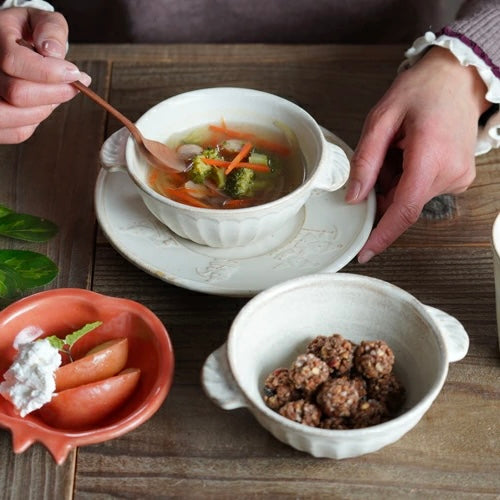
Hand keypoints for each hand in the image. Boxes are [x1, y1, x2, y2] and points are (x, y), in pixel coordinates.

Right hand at [0, 7, 90, 143]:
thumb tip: (53, 51)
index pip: (14, 62)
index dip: (50, 72)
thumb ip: (50, 29)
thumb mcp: (39, 20)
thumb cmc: (26, 33)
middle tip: (73, 86)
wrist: (9, 45)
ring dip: (46, 109)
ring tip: (57, 95)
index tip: (75, 73)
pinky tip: (41, 105)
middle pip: (18, 94)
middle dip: (55, 93)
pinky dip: (36, 122)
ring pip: (15, 117)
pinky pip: (18, 133)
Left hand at [346, 46, 489, 262]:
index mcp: (431, 156)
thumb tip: (354, 197)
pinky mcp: (458, 178)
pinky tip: (410, 152)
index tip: (365, 252)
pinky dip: (406, 178)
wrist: (457, 78)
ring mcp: (458, 177)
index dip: (382, 235)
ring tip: (400, 146)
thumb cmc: (422, 90)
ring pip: (409, 197)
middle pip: (402, 202)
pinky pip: (421, 190)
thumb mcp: (381, 119)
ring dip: (394, 181)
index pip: (404, 210)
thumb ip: (365, 161)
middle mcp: (451, 173)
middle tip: (383, 154)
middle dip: (382, 188)